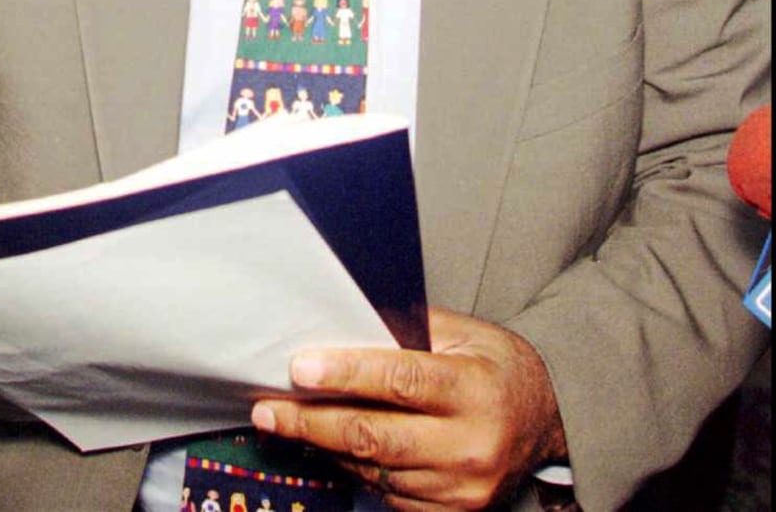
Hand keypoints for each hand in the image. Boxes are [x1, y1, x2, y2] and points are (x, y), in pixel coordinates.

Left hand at [251, 308, 567, 509]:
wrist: (547, 419)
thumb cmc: (495, 366)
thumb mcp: (463, 333)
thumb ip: (406, 327)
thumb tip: (338, 320)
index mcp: (475, 389)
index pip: (402, 380)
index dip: (346, 374)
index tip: (299, 367)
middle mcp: (472, 444)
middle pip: (376, 435)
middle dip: (311, 422)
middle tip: (267, 408)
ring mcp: (464, 486)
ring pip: (375, 468)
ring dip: (323, 446)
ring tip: (284, 422)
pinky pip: (388, 493)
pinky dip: (352, 468)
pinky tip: (326, 446)